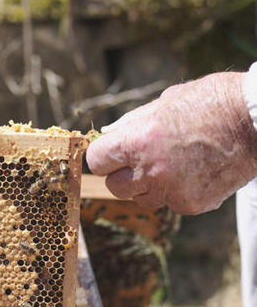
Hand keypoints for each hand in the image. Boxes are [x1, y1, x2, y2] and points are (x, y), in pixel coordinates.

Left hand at [86, 72, 256, 214]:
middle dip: (123, 174)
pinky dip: (176, 191)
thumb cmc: (211, 103)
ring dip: (148, 186)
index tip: (112, 153)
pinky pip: (169, 203)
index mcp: (137, 142)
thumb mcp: (165, 102)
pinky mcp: (191, 204)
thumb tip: (107, 134)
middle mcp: (150, 171)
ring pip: (141, 198)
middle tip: (143, 159)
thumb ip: (132, 123)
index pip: (96, 162)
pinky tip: (194, 171)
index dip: (104, 156)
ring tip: (173, 163)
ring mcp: (171, 191)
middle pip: (114, 186)